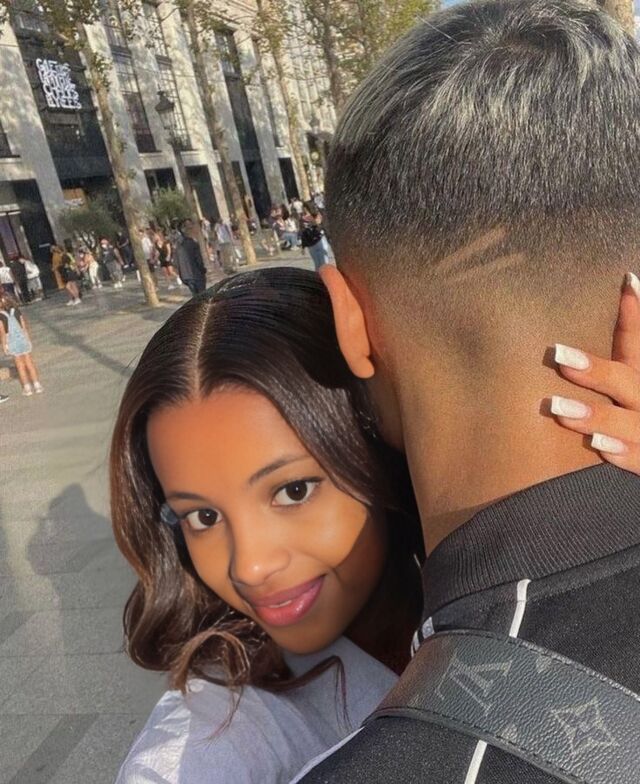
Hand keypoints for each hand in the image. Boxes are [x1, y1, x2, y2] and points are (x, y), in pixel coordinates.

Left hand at [551, 273, 639, 474]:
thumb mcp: (635, 389)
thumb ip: (616, 375)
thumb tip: (605, 312)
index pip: (639, 342)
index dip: (635, 314)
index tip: (627, 281)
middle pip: (627, 381)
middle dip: (596, 370)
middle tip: (558, 356)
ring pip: (627, 423)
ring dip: (595, 416)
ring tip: (556, 408)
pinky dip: (621, 454)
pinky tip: (596, 447)